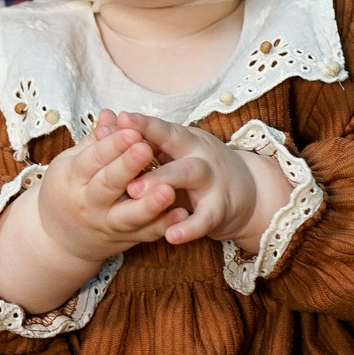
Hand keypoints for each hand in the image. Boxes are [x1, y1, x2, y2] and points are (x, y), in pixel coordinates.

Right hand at [0, 115, 181, 315]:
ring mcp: (107, 223)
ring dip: (150, 204)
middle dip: (128, 167)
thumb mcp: (71, 164)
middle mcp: (88, 203)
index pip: (92, 159)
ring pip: (129, 215)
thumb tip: (111, 114)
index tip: (131, 130)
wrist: (60, 240)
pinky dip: (164, 225)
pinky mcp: (126, 239)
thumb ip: (95, 142)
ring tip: (168, 190)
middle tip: (146, 149)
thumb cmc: (67, 191)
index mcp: (72, 178)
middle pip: (108, 185)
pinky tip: (182, 214)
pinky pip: (147, 233)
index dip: (112, 145)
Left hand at [118, 113, 289, 246]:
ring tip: (136, 193)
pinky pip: (205, 217)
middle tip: (117, 159)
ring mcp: (212, 180)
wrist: (249, 192)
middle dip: (146, 153)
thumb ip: (141, 142)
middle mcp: (199, 154)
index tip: (120, 118)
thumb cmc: (198, 169)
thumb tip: (104, 121)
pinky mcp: (221, 208)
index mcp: (184, 139)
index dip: (142, 124)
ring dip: (163, 182)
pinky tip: (171, 236)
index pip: (161, 128)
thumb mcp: (174, 153)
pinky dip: (190, 227)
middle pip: (173, 146)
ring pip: (189, 176)